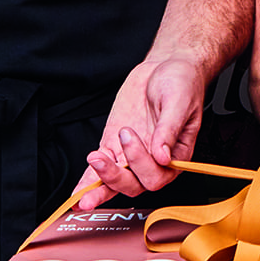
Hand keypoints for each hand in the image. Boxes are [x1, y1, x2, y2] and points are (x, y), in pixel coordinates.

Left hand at [77, 54, 207, 208]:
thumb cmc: (181, 84)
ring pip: (116, 182)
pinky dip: (88, 182)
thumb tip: (163, 156)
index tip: (131, 136)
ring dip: (99, 185)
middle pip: (134, 184)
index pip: (157, 175)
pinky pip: (100, 170)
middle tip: (103, 156)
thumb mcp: (179, 102)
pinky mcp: (114, 146)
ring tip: (86, 178)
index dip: (142, 164)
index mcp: (175, 156)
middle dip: (116, 176)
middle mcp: (154, 160)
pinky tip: (78, 193)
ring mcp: (132, 155)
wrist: (165, 67)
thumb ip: (169, 130)